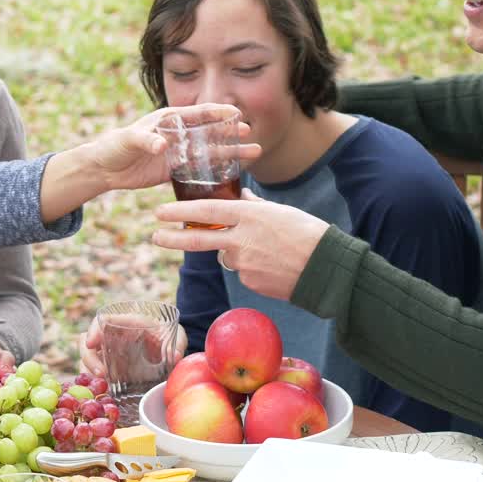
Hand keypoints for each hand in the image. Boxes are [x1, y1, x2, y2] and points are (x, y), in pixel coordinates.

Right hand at [78, 315, 186, 378]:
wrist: (169, 348)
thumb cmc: (169, 336)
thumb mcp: (177, 336)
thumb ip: (178, 343)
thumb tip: (176, 355)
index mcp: (126, 323)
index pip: (104, 320)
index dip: (94, 330)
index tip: (91, 343)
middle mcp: (111, 337)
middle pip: (87, 342)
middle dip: (89, 358)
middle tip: (101, 374)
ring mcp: (107, 353)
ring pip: (87, 360)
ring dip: (89, 373)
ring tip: (103, 387)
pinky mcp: (108, 368)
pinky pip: (92, 374)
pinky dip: (93, 384)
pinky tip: (103, 393)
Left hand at [85, 103, 259, 191]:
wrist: (104, 169)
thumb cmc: (114, 147)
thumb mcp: (128, 140)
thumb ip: (145, 140)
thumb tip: (162, 145)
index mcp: (169, 119)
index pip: (198, 113)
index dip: (217, 112)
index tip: (236, 112)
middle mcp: (178, 134)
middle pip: (210, 131)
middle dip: (231, 132)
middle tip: (251, 134)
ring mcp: (179, 152)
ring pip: (210, 151)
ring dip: (231, 152)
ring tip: (253, 153)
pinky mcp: (176, 170)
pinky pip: (201, 169)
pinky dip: (217, 170)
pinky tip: (234, 173)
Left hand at [151, 189, 328, 300]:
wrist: (327, 268)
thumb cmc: (308, 233)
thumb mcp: (280, 211)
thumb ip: (254, 206)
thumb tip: (239, 199)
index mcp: (249, 216)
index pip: (206, 212)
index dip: (181, 212)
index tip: (161, 212)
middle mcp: (242, 240)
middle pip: (199, 240)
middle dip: (174, 238)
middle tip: (155, 236)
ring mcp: (244, 264)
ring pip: (227, 256)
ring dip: (236, 251)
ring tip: (267, 250)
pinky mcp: (250, 282)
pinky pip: (243, 271)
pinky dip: (252, 267)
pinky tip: (273, 265)